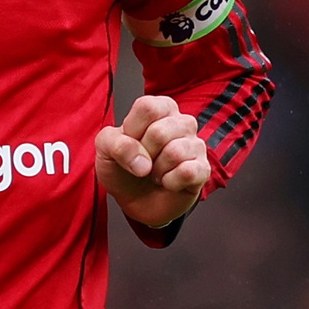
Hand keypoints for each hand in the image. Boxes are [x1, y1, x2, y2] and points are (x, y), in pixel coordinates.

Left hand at [95, 95, 208, 228]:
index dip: (133, 130)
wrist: (135, 200)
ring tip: (155, 172)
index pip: (148, 107)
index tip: (130, 141)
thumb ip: (114, 143)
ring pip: (175, 152)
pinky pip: (188, 172)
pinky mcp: (203, 169)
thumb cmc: (123, 168)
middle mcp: (181, 122)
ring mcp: (195, 145)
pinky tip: (168, 182)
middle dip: (143, 154)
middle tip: (143, 161)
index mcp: (159, 108)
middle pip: (160, 132)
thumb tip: (141, 161)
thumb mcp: (105, 149)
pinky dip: (170, 182)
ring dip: (157, 171)